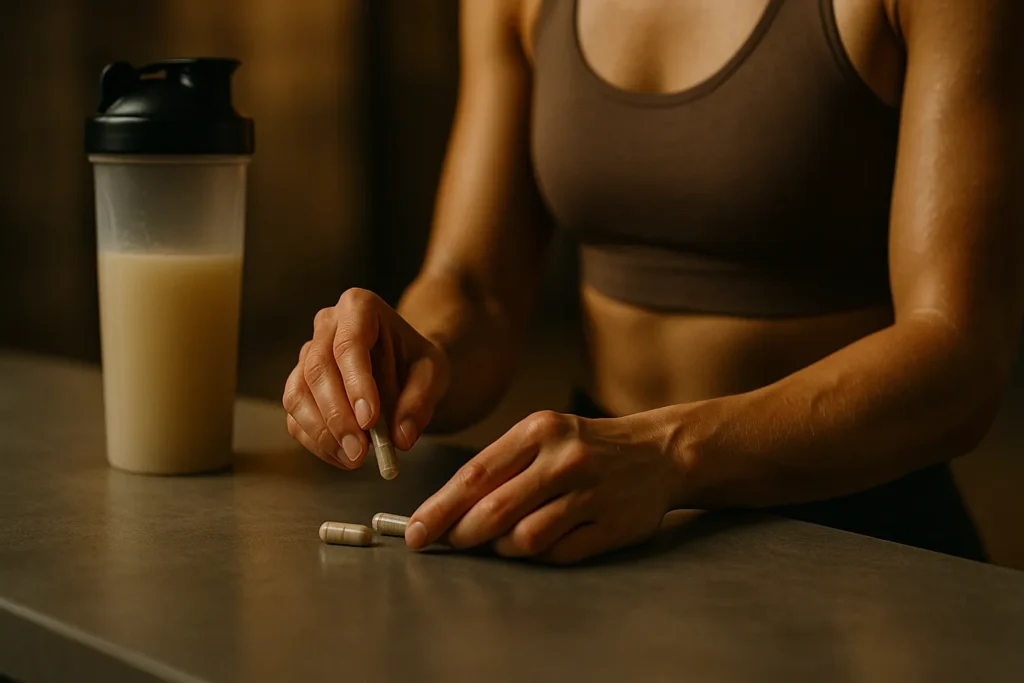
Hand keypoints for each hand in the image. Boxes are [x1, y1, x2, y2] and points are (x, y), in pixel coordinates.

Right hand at [282, 288, 450, 468]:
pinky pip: (295, 416)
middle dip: (337, 416)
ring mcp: (307, 355)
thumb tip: (400, 438)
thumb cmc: (414, 361)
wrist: (401, 365)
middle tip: (360, 451)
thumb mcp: (433, 373)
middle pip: (318, 369)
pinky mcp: (298, 385)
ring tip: (354, 458)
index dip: (356, 383)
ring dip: (323, 433)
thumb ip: (420, 401)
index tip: (369, 419)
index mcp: (359, 307)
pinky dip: (317, 442)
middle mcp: (326, 325)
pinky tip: (343, 457)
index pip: (350, 344)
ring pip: (298, 394)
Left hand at [404, 409, 684, 563]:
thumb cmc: (585, 447)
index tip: (415, 532)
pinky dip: (538, 557)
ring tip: (501, 542)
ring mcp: (591, 493)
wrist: (660, 452)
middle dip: (462, 535)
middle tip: (448, 545)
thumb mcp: (543, 438)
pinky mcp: (613, 525)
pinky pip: (558, 554)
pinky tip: (538, 545)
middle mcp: (564, 458)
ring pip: (525, 538)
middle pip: (495, 510)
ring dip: (502, 548)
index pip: (476, 475)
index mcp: (539, 431)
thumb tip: (447, 512)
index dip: (439, 508)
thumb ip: (500, 469)